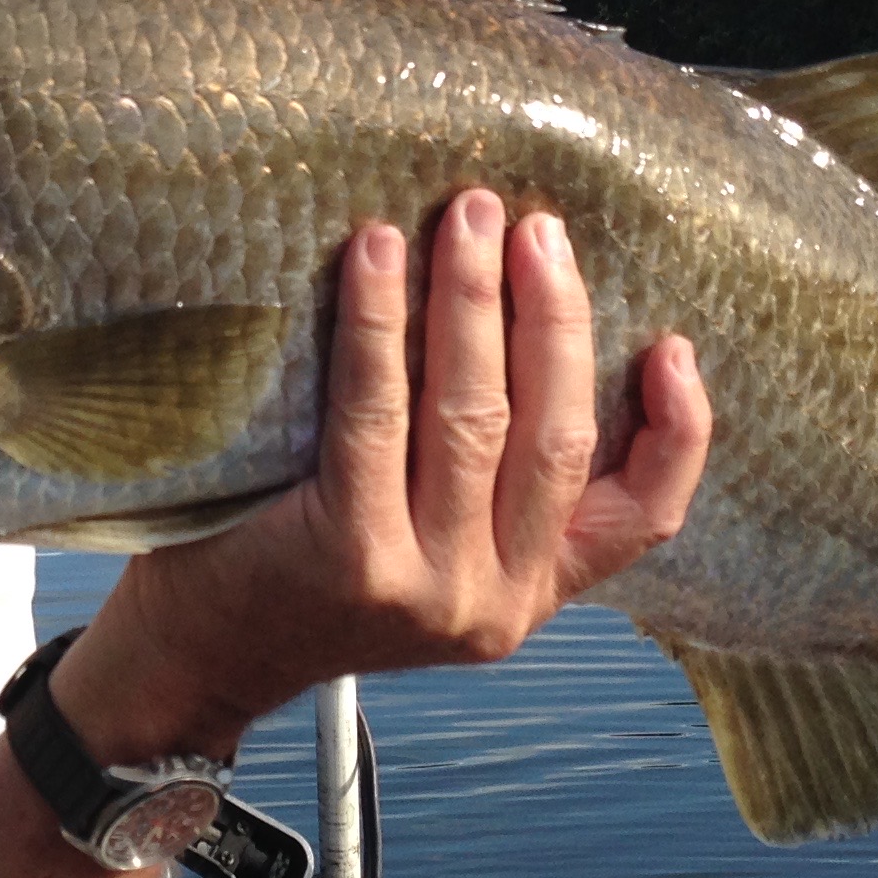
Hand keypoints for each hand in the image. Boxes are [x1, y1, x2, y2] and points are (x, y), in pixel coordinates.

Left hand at [54, 189, 711, 761]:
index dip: (679, 428)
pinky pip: (377, 411)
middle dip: (553, 314)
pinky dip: (379, 321)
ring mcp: (429, 586)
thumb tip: (528, 320)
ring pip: (475, 413)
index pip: (645, 515)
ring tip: (466, 219)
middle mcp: (495, 601)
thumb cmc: (305, 573)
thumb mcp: (429, 547)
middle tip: (534, 227)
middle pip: (556, 432)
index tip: (671, 343)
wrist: (198, 658)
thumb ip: (488, 480)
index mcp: (531, 593)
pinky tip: (375, 254)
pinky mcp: (354, 558)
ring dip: (472, 299)